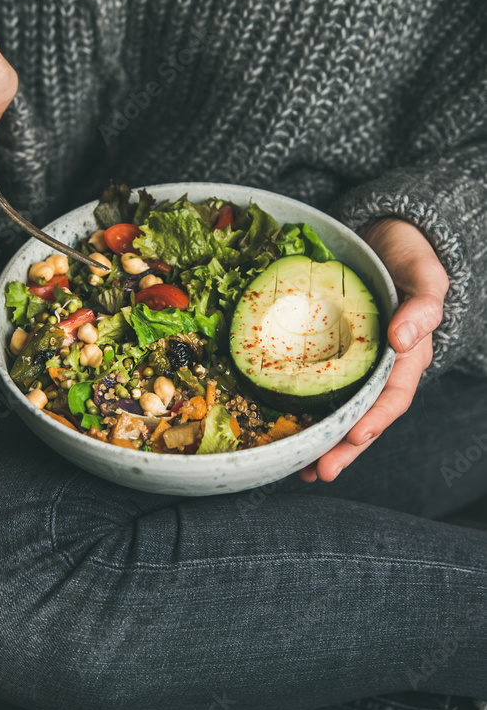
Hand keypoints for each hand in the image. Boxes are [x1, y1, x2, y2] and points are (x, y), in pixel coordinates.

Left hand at [298, 217, 448, 482]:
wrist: (387, 238)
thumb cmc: (410, 257)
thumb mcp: (425, 274)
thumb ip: (423, 304)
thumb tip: (405, 337)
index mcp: (408, 355)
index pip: (394, 395)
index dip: (376, 419)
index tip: (356, 437)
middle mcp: (382, 366)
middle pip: (365, 415)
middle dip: (344, 447)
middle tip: (319, 471)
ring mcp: (356, 363)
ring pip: (342, 410)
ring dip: (324, 440)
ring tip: (300, 468)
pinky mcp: (330, 353)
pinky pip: (318, 385)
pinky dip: (304, 408)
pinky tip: (284, 428)